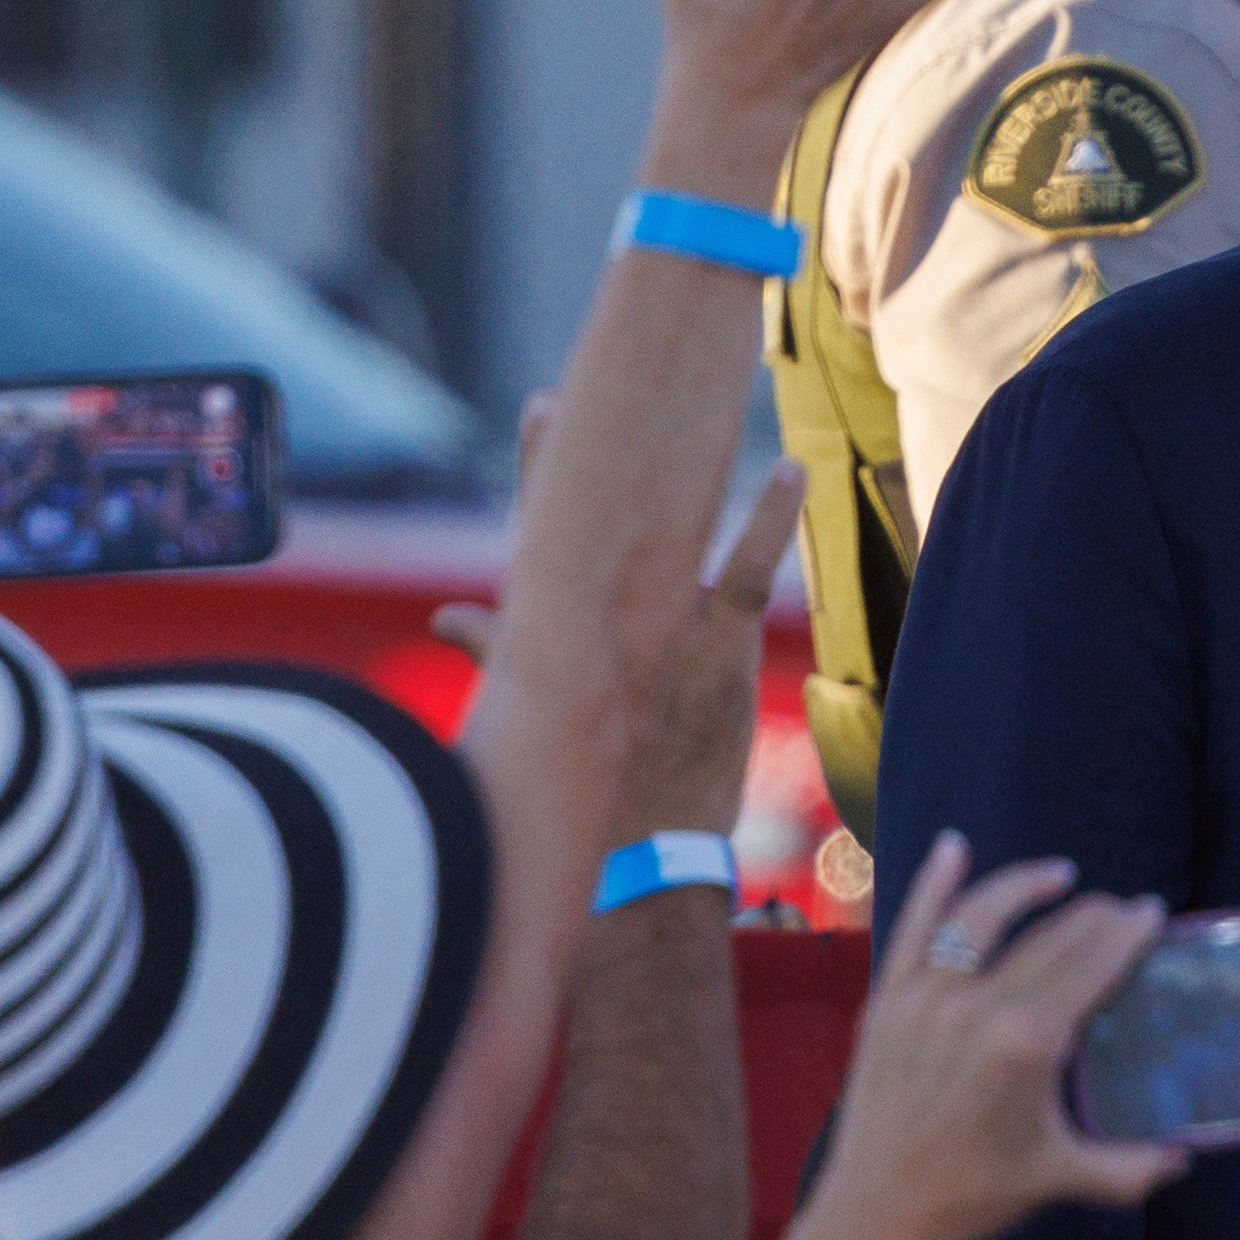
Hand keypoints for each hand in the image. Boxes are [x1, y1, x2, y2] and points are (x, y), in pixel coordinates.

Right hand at [438, 397, 805, 839]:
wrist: (637, 850)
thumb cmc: (592, 782)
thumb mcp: (539, 710)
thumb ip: (495, 653)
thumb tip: (447, 615)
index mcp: (566, 623)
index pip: (549, 529)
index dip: (547, 466)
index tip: (549, 408)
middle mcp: (608, 615)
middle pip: (603, 516)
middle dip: (598, 453)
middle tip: (597, 389)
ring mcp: (662, 624)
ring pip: (678, 532)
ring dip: (697, 473)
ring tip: (718, 408)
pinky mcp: (715, 644)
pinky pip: (743, 569)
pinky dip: (768, 520)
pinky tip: (791, 473)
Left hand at [805, 837, 1184, 1239]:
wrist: (876, 1212)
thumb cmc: (971, 1195)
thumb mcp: (1059, 1177)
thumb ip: (1128, 1167)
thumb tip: (1183, 1158)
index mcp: (1027, 1044)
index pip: (1090, 967)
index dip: (1125, 935)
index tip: (1149, 912)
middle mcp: (977, 1008)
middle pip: (1048, 940)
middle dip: (1092, 916)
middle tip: (1120, 906)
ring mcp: (926, 998)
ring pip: (983, 917)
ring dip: (1025, 887)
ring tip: (1060, 875)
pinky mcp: (888, 1001)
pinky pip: (913, 928)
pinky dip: (934, 884)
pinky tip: (956, 846)